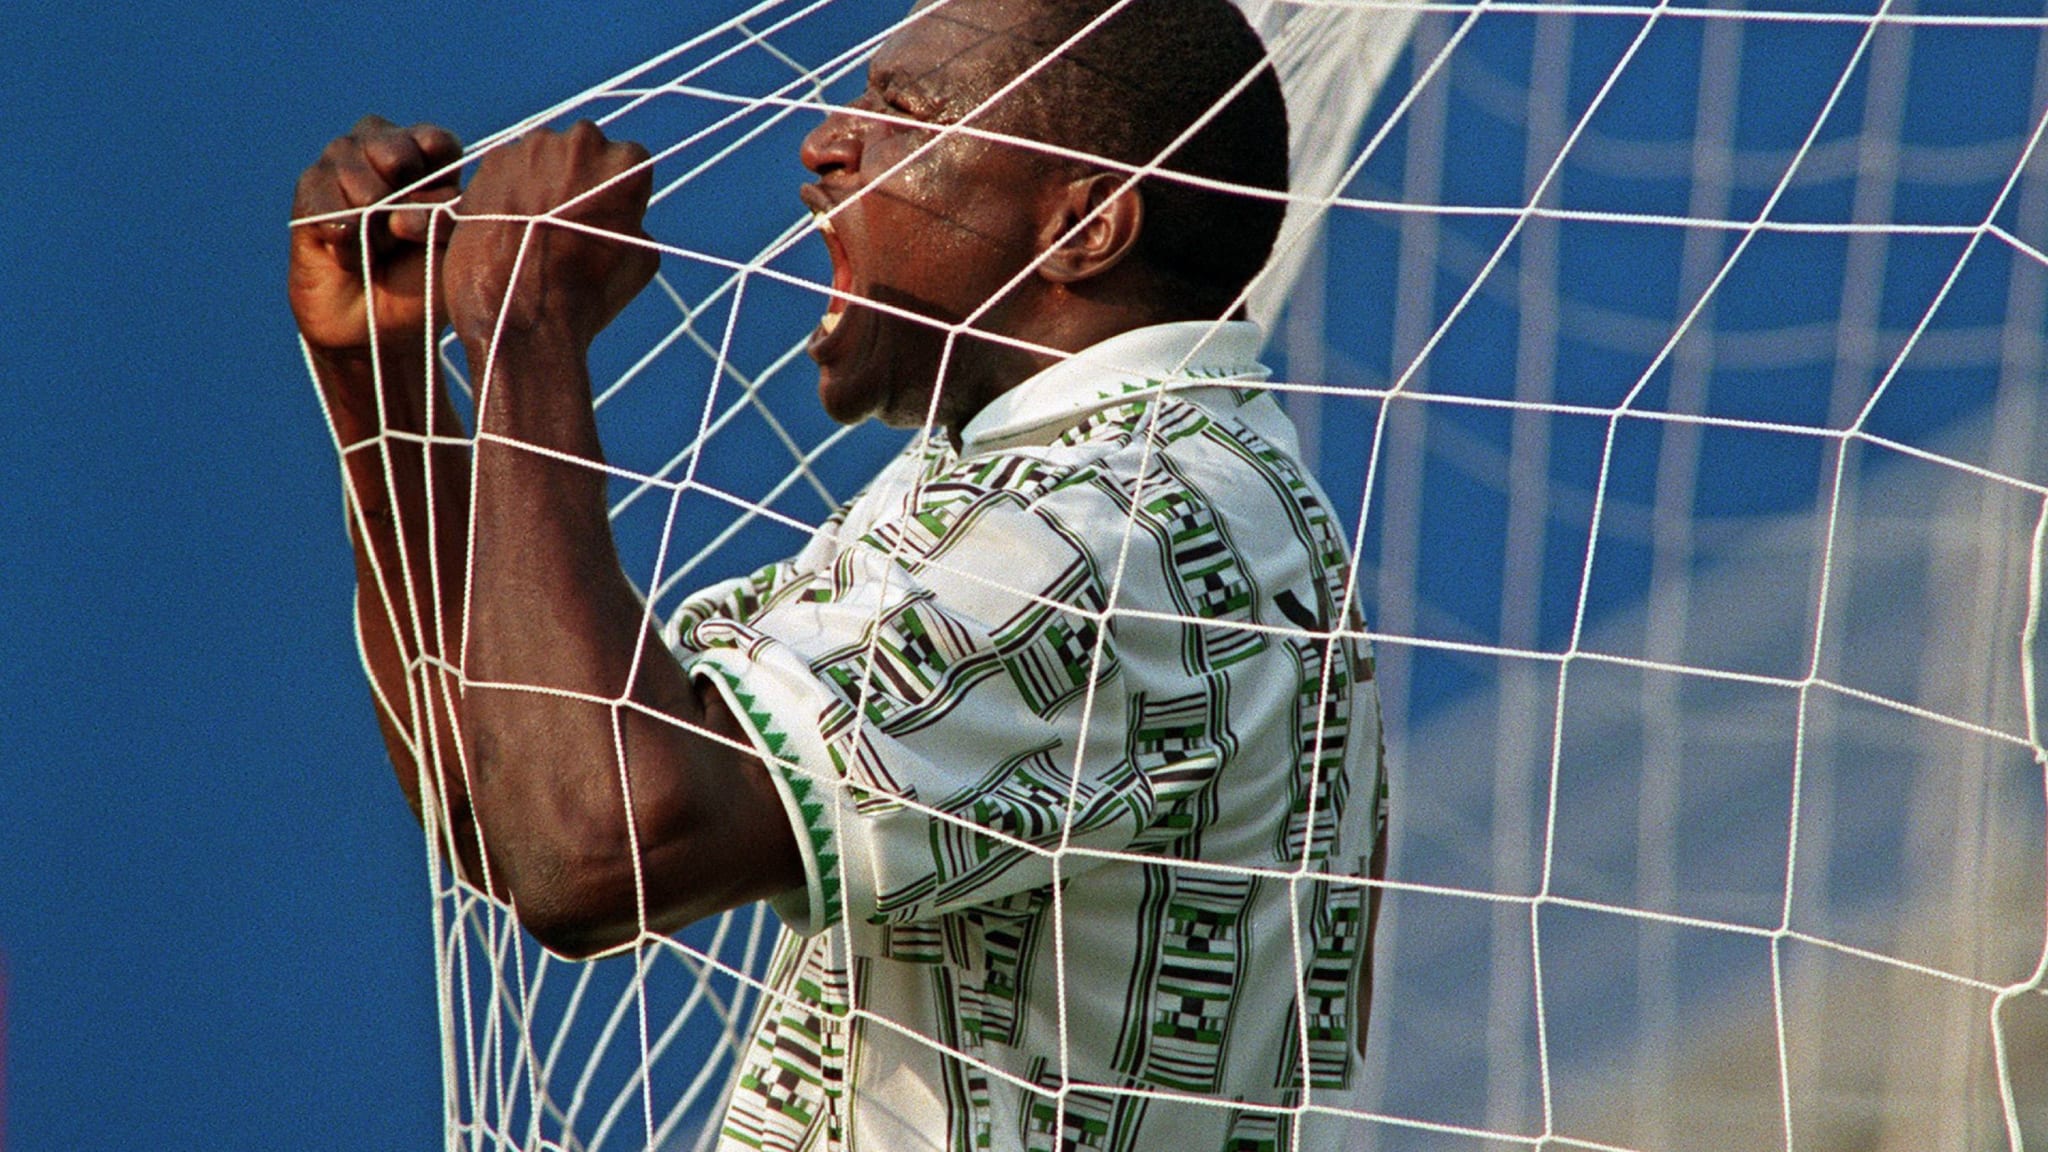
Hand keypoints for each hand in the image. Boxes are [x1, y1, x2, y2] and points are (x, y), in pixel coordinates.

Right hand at [289, 116, 463, 353]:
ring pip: (356, 174)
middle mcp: (384, 154)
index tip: (434, 197)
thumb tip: (402, 217)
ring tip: (376, 249)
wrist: (375, 327)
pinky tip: (346, 254)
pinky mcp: (309, 190)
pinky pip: (326, 204)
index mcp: (430, 164)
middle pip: (393, 147)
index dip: (434, 164)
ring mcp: (343, 166)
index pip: (435, 140)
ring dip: (371, 224)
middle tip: (401, 230)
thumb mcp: (450, 255)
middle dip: (402, 193)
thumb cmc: (421, 284)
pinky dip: (343, 238)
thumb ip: (446, 222)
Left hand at [443, 121, 658, 353]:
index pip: (628, 160)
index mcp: (626, 162)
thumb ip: (635, 222)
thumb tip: (623, 216)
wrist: (518, 312)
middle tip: (567, 218)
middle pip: (584, 149)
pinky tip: (508, 225)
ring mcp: (533, 147)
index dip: (616, 190)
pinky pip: (507, 167)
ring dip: (542, 178)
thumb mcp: (640, 261)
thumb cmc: (586, 293)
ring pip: (543, 155)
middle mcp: (582, 141)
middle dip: (578, 175)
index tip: (606, 214)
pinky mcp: (493, 160)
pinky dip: (508, 188)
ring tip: (534, 226)